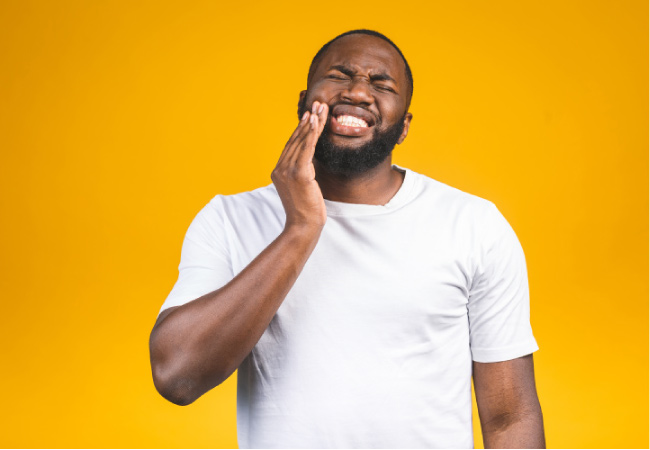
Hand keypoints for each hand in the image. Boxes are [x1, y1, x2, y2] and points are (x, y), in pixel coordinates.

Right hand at [271, 101, 328, 230]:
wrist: (303, 227)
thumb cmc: (306, 212)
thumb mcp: (302, 188)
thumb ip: (302, 173)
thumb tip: (309, 163)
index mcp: (278, 171)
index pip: (291, 145)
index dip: (301, 128)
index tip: (310, 114)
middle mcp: (280, 169)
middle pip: (296, 139)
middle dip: (308, 120)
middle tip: (317, 104)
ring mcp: (287, 171)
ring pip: (301, 141)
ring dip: (312, 122)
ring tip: (320, 108)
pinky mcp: (299, 174)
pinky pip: (306, 149)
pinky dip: (311, 133)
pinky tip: (316, 121)